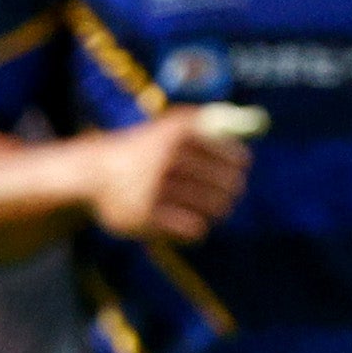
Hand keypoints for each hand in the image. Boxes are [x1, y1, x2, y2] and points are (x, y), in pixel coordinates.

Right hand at [86, 111, 256, 243]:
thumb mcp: (173, 127)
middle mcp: (168, 156)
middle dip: (229, 193)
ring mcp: (156, 188)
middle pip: (229, 186)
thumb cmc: (146, 150)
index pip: (236, 159)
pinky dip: (196, 230)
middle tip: (223, 196)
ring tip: (206, 209)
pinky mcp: (147, 216)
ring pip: (214, 208)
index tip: (234, 172)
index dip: (237, 168)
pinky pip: (193, 230)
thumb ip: (212, 123)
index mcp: (180, 132)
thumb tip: (257, 122)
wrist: (94, 174)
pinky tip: (187, 224)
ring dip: (215, 212)